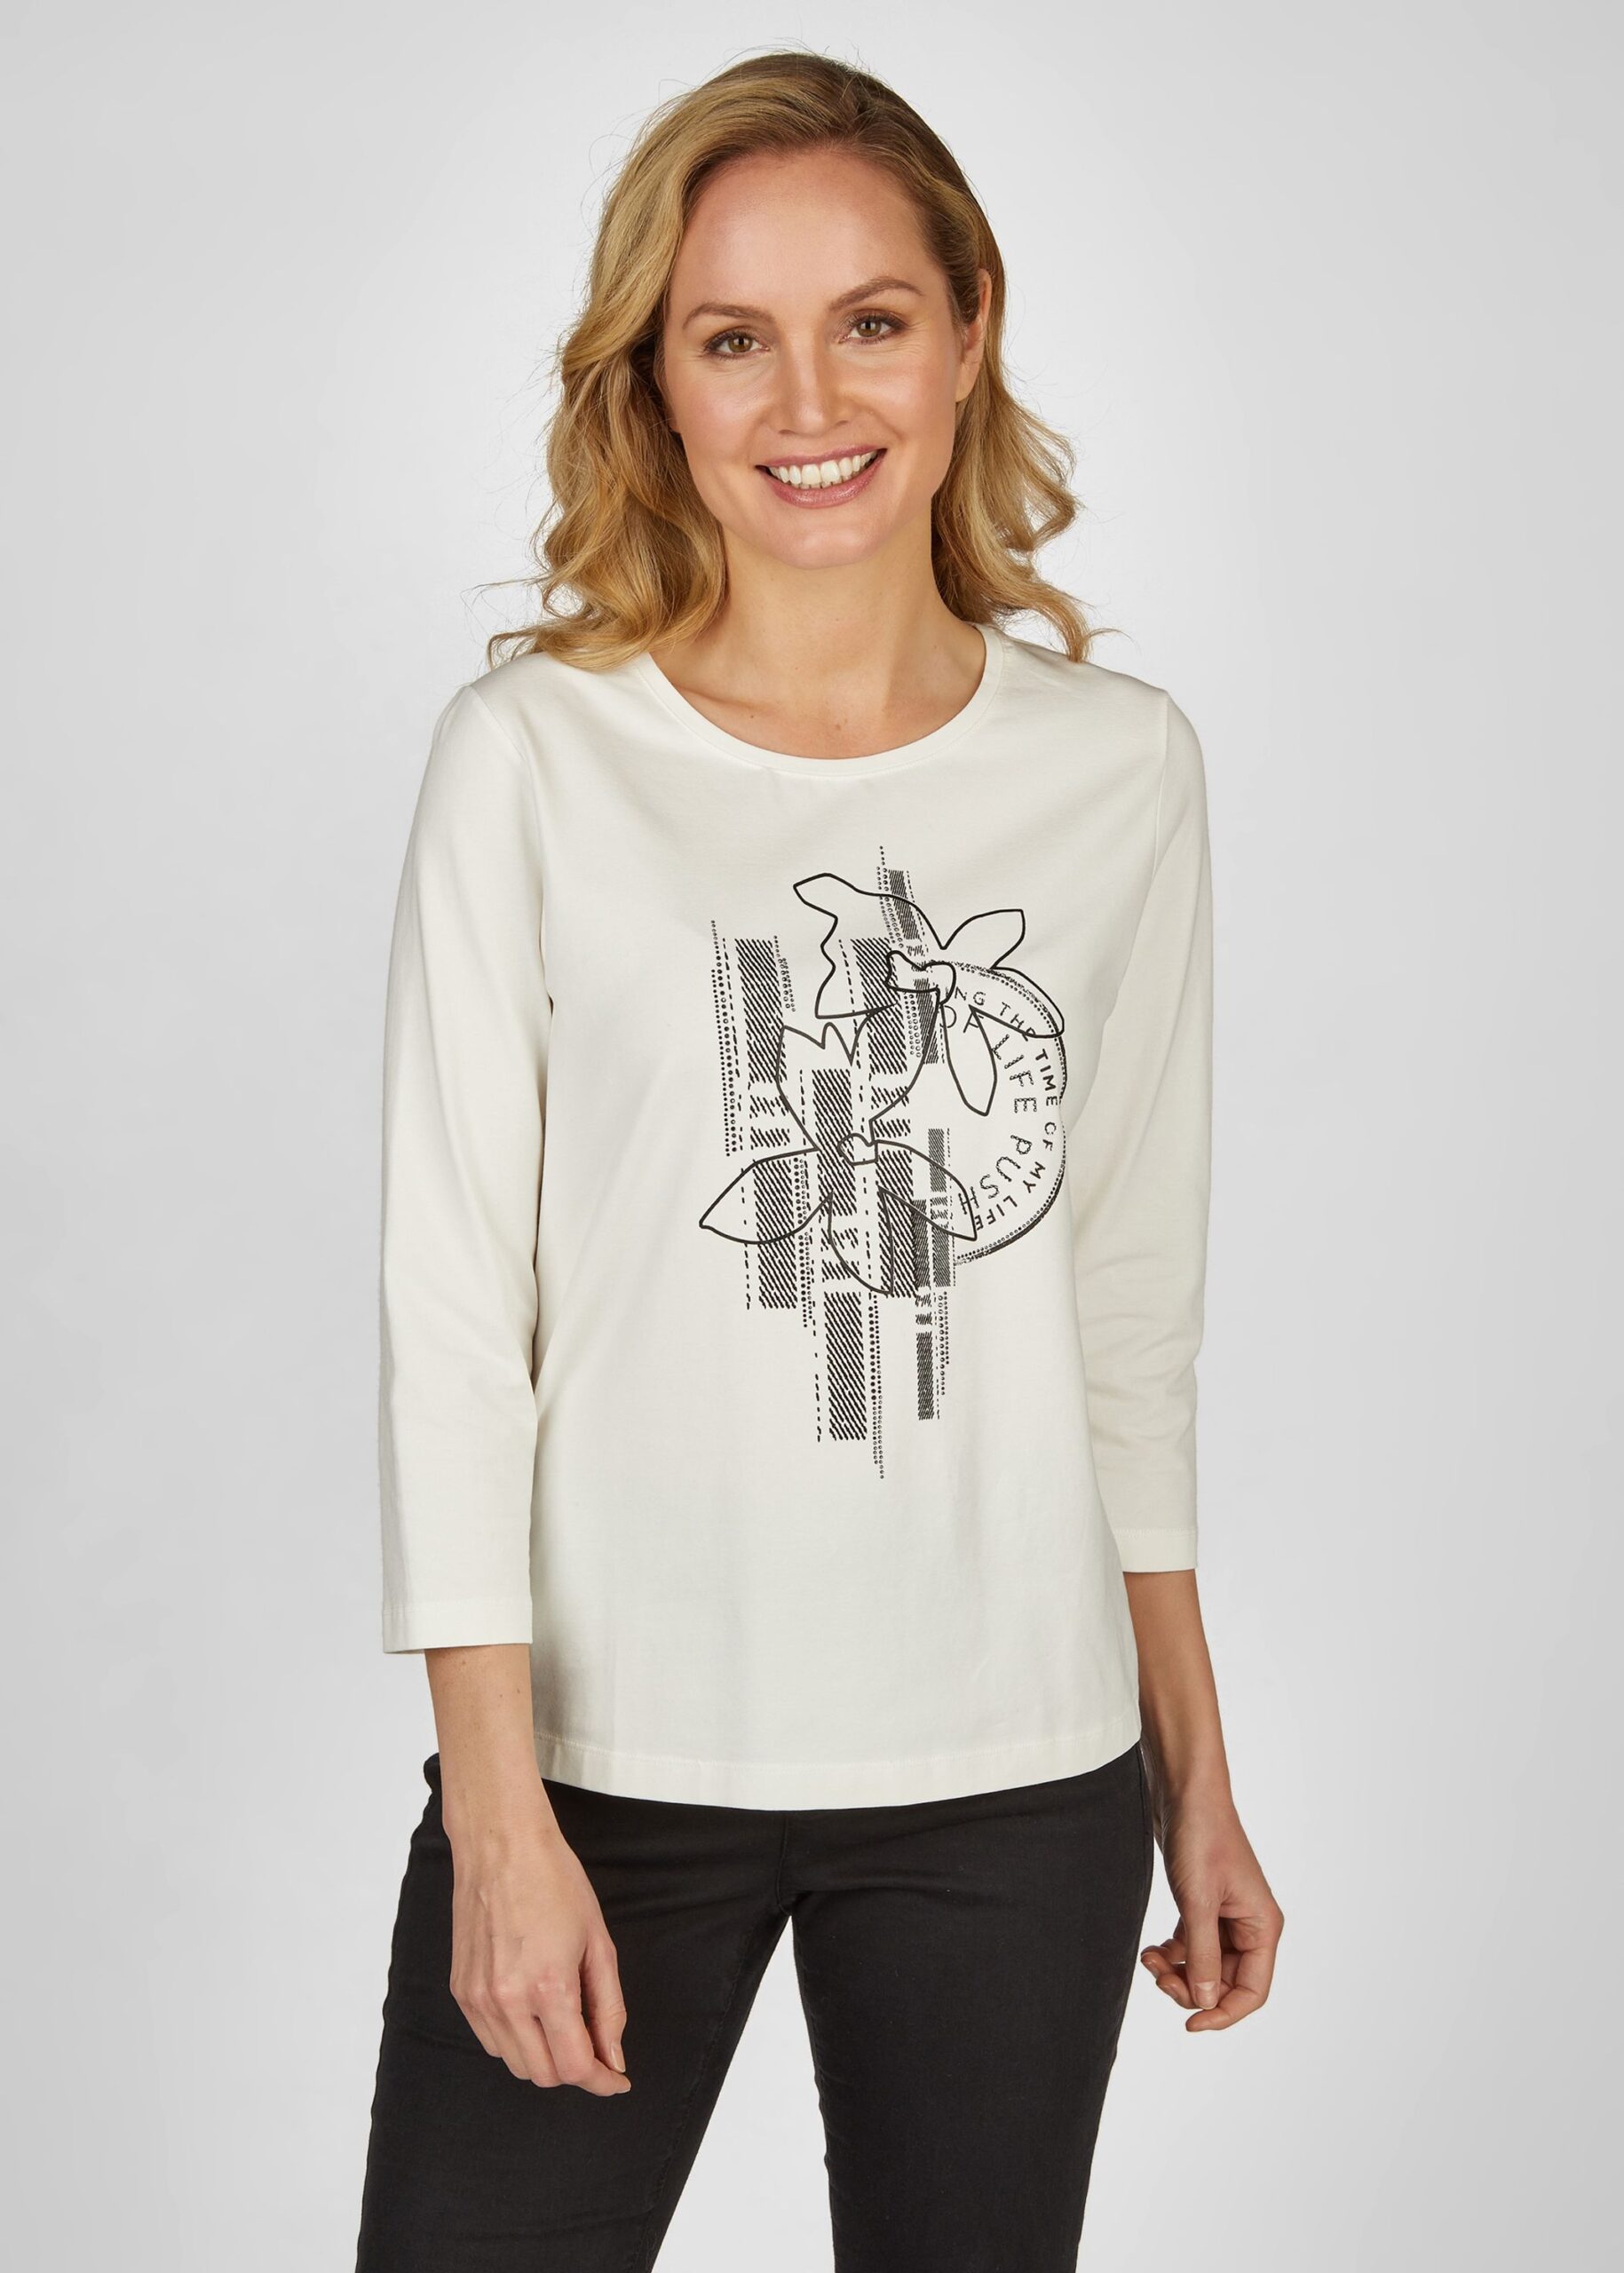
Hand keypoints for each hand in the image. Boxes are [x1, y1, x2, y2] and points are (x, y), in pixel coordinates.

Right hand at [446, 1814, 632, 2092]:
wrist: (501, 1845)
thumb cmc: (555, 1882)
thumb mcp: (599, 1943)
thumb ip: (609, 2008)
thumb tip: (613, 2059)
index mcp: (548, 1988)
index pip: (575, 2067)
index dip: (602, 2080)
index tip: (617, 2079)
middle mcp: (506, 2001)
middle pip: (545, 2076)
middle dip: (576, 2068)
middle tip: (596, 2045)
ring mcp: (477, 1999)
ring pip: (516, 2064)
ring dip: (545, 2057)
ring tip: (564, 2020)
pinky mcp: (460, 1991)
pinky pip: (491, 2042)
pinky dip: (516, 2040)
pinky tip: (532, 2010)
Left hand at [1140, 1783, 1283, 2031]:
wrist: (1184, 1792)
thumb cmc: (1200, 1838)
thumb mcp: (1198, 1902)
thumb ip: (1201, 1955)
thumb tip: (1204, 2001)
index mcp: (1262, 1927)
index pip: (1252, 1992)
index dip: (1222, 2014)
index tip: (1189, 2024)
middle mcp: (1249, 1926)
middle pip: (1224, 1983)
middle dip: (1190, 1988)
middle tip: (1157, 1976)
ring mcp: (1226, 1917)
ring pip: (1205, 1967)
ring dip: (1177, 1972)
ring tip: (1150, 1959)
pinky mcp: (1204, 1906)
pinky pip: (1192, 1947)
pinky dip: (1172, 1954)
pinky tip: (1152, 1949)